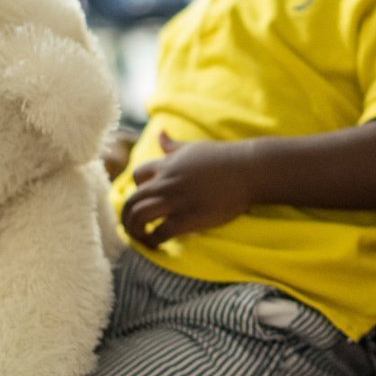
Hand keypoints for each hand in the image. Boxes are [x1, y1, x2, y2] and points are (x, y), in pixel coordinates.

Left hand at [121, 132, 253, 246]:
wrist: (249, 170)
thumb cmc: (225, 158)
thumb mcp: (194, 148)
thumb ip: (173, 145)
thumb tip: (160, 132)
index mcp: (167, 165)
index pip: (137, 177)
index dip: (136, 191)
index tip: (143, 202)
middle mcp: (167, 182)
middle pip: (131, 201)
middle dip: (127, 217)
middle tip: (133, 228)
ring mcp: (177, 200)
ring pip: (140, 217)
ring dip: (135, 231)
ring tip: (143, 238)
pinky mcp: (189, 217)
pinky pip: (161, 232)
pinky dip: (155, 241)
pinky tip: (160, 244)